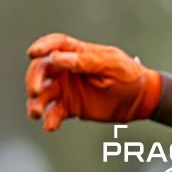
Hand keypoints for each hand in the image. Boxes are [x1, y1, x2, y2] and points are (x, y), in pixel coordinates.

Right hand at [25, 33, 161, 131]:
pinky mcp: (69, 107)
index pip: (55, 45)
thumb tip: (56, 58)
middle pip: (41, 69)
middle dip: (34, 79)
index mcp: (78, 53)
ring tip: (37, 113)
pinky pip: (53, 112)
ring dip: (35, 102)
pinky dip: (49, 119)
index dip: (42, 47)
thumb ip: (85, 61)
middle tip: (36, 91)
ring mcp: (66, 89)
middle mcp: (67, 69)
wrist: (139, 101)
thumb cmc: (128, 76)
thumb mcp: (111, 64)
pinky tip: (50, 126)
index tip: (32, 54)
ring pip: (42, 93)